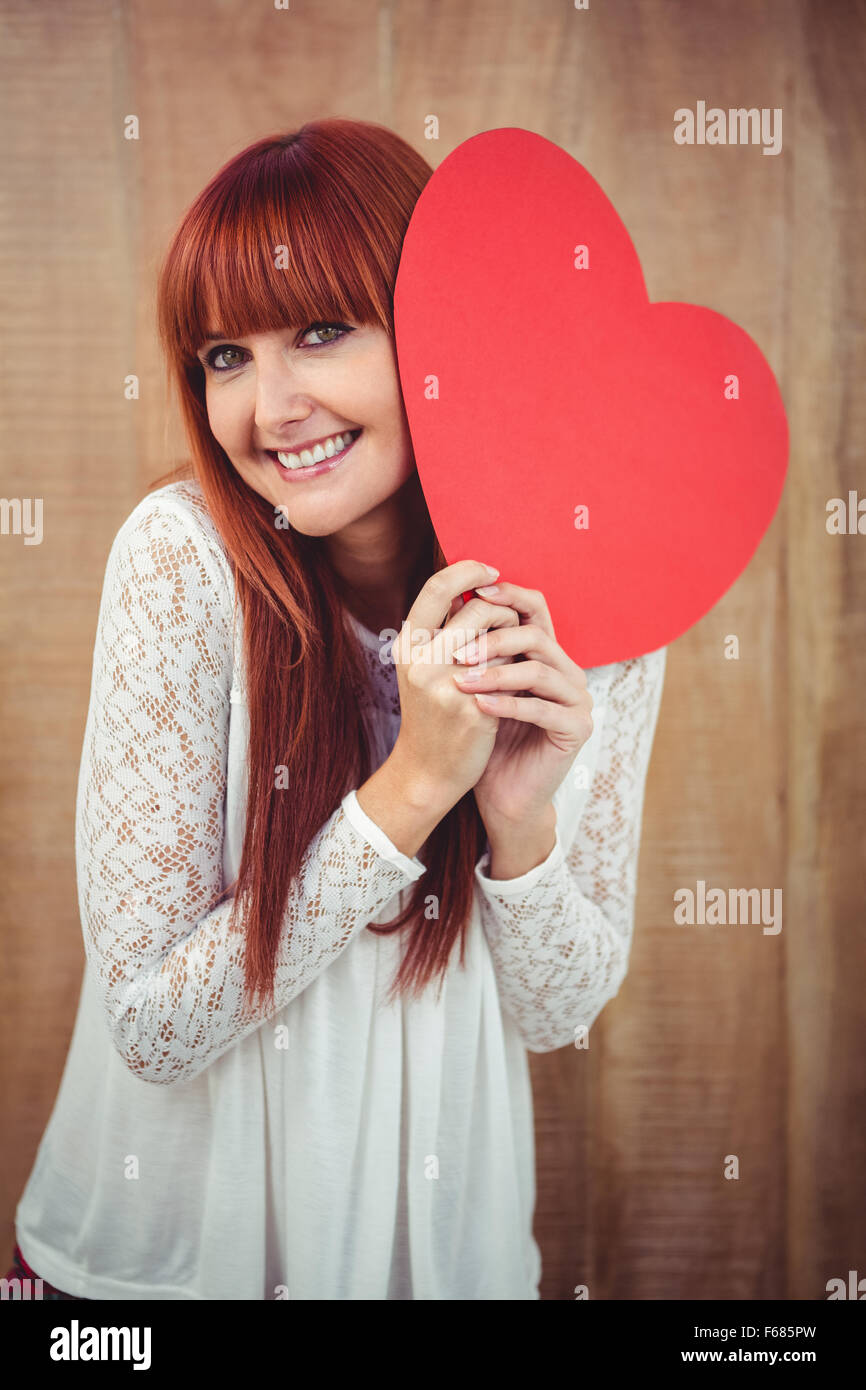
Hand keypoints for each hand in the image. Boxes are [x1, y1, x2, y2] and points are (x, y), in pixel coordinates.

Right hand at [389, 560, 520, 807]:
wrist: (428, 772)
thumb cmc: (431, 715)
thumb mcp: (422, 669)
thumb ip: (441, 631)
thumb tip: (474, 588)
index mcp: (407, 646)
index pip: (438, 587)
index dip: (469, 571)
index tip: (492, 571)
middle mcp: (421, 662)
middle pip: (478, 610)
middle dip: (504, 612)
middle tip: (513, 625)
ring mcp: (446, 686)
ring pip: (499, 640)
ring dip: (515, 643)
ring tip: (513, 656)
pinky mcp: (473, 709)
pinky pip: (509, 673)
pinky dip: (517, 673)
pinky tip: (516, 683)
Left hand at [451, 581, 593, 826]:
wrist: (504, 793)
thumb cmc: (486, 737)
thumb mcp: (476, 685)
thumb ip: (474, 647)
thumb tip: (451, 599)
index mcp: (546, 655)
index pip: (535, 609)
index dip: (508, 595)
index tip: (473, 593)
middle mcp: (568, 671)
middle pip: (537, 636)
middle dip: (494, 639)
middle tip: (458, 652)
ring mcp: (577, 700)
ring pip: (539, 671)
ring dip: (496, 674)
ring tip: (461, 682)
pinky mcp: (577, 729)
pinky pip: (543, 709)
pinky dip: (508, 706)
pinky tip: (479, 707)